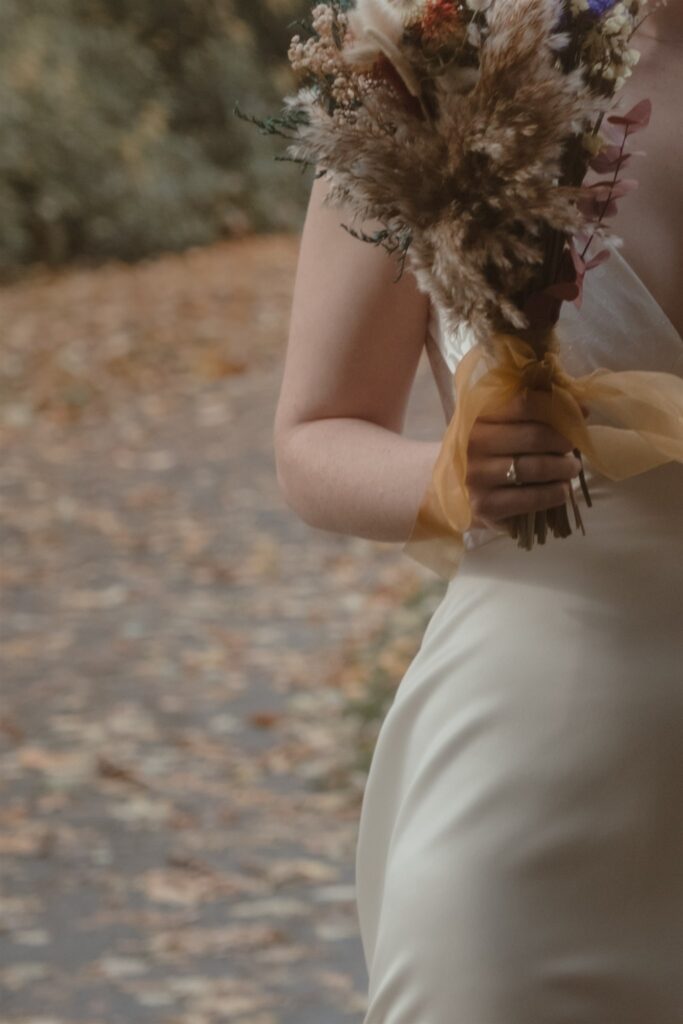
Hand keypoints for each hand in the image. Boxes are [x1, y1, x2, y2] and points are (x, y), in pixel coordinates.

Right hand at [466, 390, 586, 531]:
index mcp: (477, 417)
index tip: (578, 415)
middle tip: (573, 446)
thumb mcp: (494, 425)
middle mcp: (473, 444)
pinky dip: (554, 494)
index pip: (524, 404)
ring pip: (536, 468)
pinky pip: (530, 499)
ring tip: (571, 469)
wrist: (448, 488)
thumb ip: (529, 414)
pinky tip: (562, 491)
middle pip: (534, 436)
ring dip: (563, 468)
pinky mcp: (485, 506)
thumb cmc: (482, 451)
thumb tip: (581, 409)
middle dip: (563, 441)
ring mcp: (477, 477)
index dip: (558, 408)